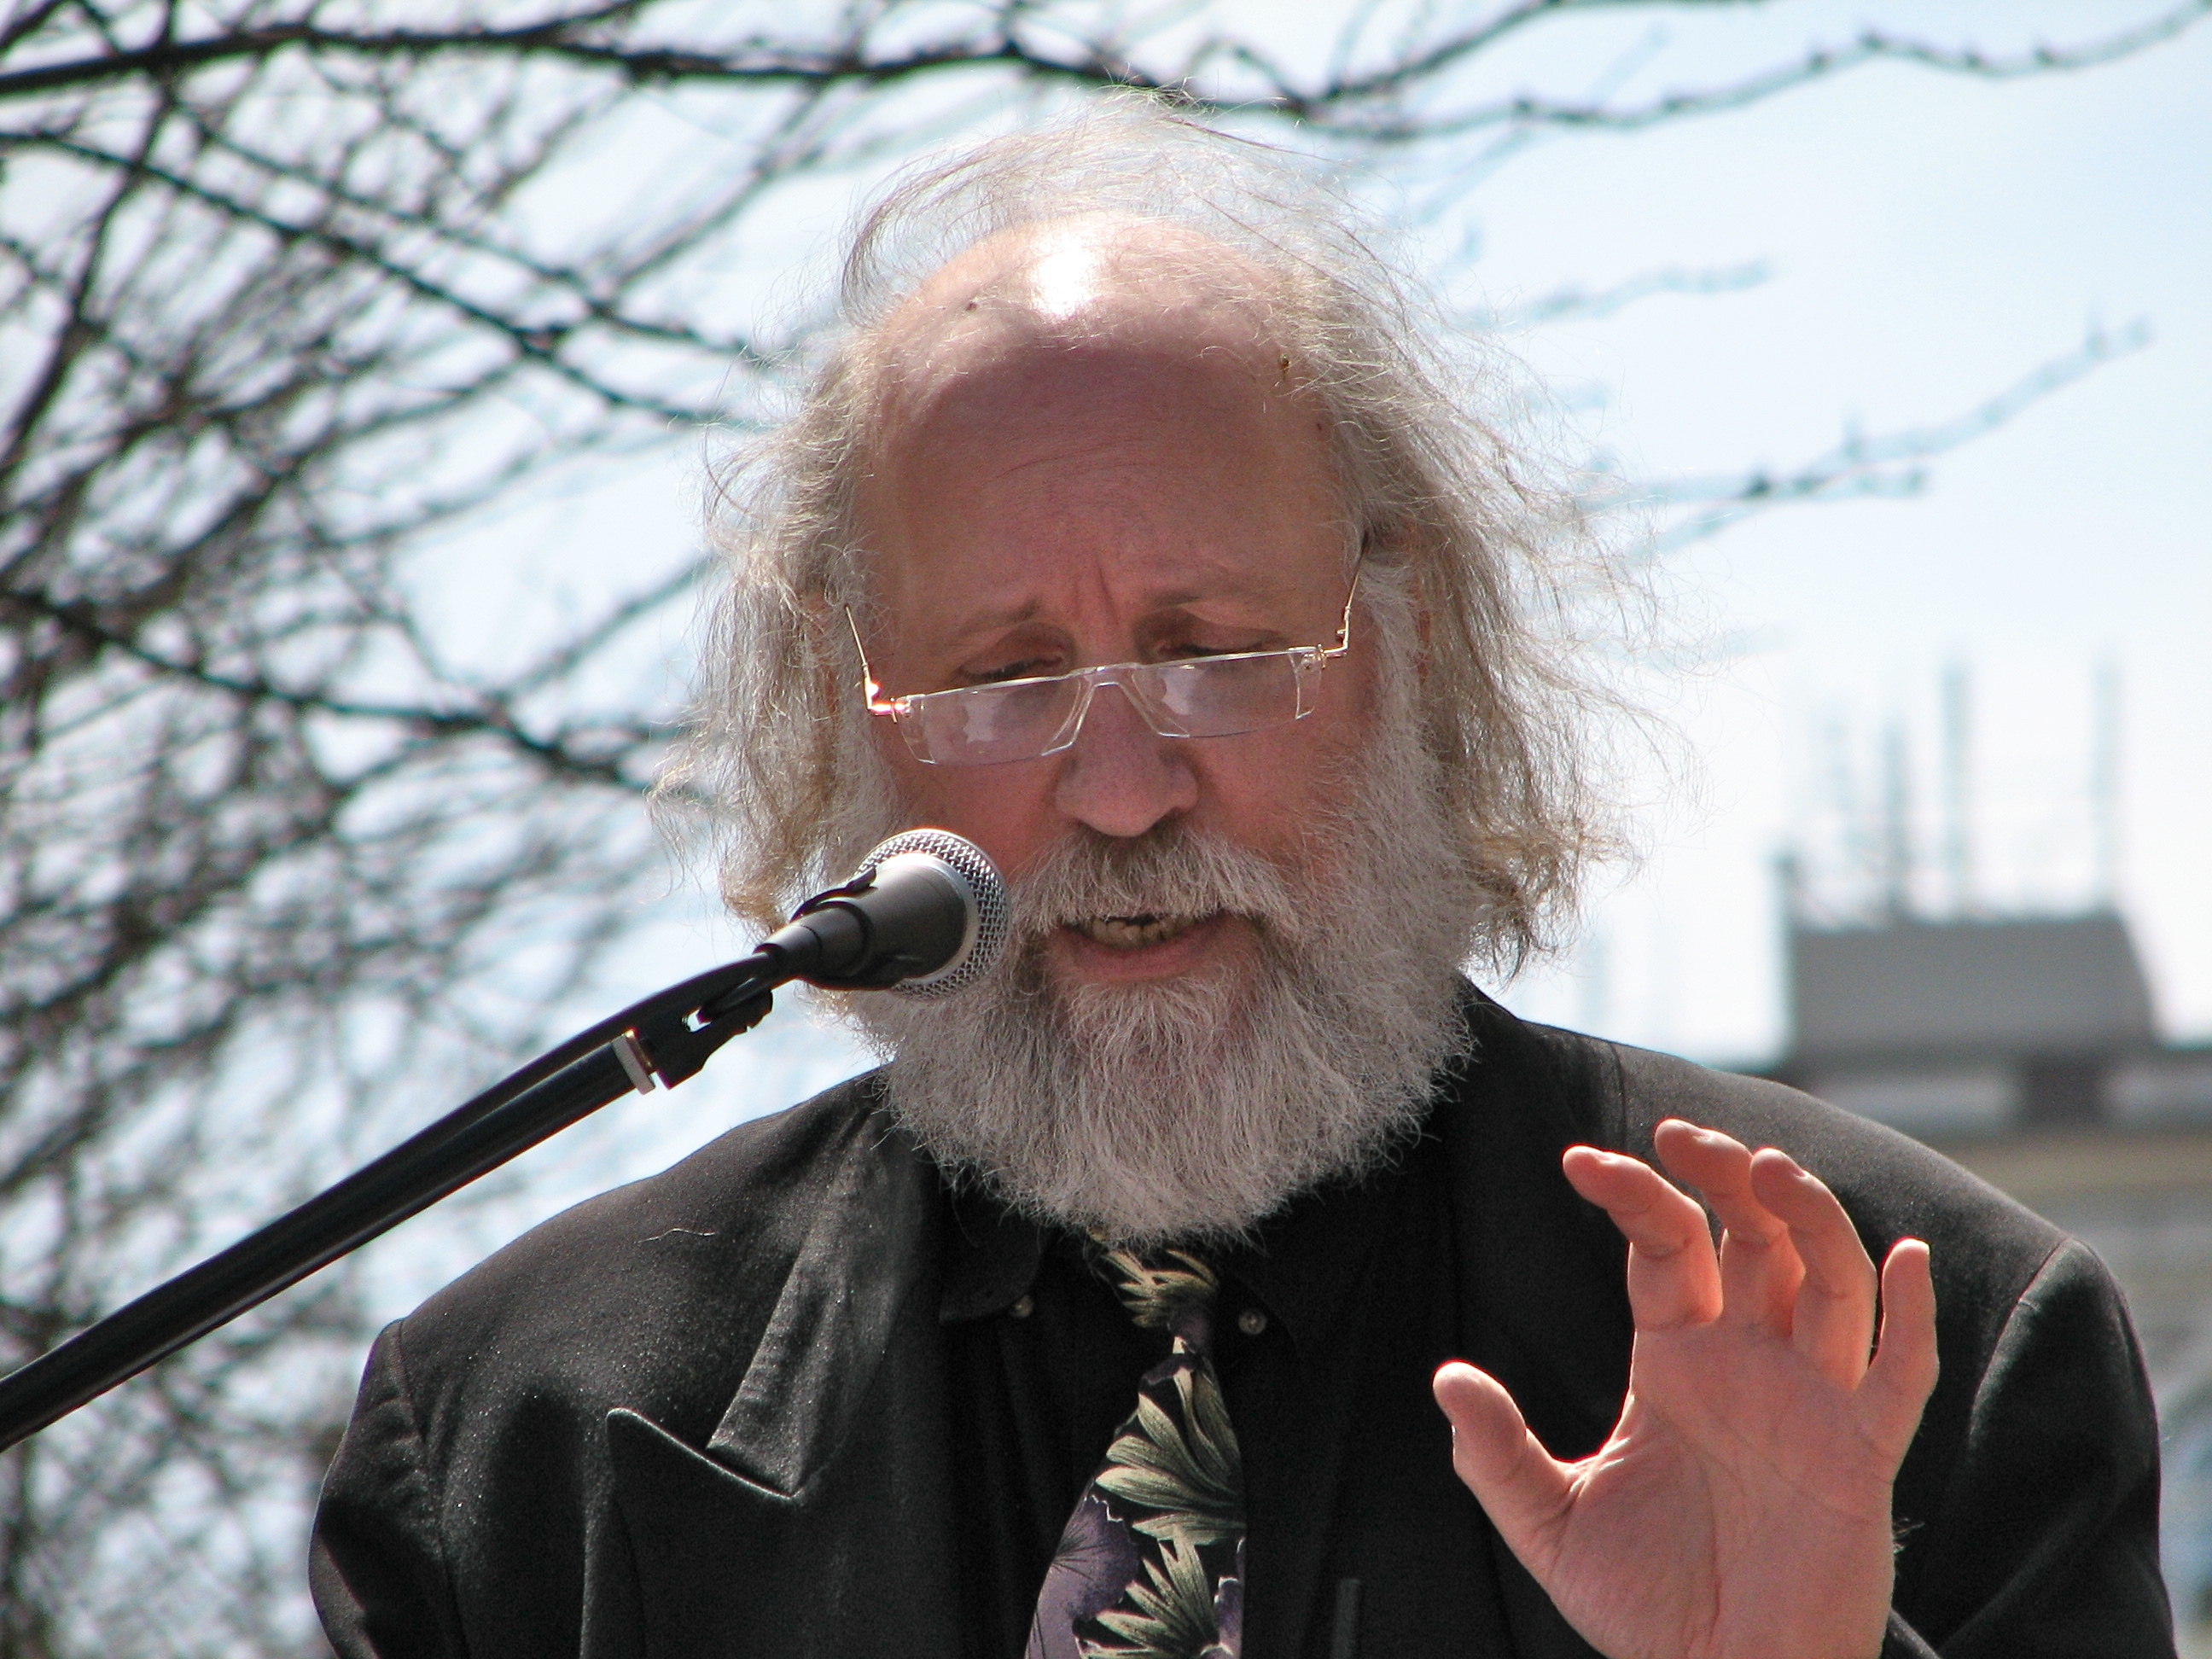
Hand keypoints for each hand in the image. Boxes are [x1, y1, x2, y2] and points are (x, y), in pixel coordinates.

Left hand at [1432, 1119, 1937, 1658]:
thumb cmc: (1647, 1607)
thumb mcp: (1551, 1524)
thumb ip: (1497, 1453)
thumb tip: (1446, 1378)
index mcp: (1677, 1361)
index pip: (1665, 1247)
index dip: (1634, 1195)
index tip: (1579, 1161)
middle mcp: (1749, 1363)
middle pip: (1753, 1236)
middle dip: (1725, 1175)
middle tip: (1682, 1135)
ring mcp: (1812, 1402)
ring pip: (1829, 1280)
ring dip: (1809, 1217)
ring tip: (1767, 1168)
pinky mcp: (1863, 1457)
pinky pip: (1901, 1375)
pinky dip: (1909, 1315)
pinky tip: (1900, 1256)